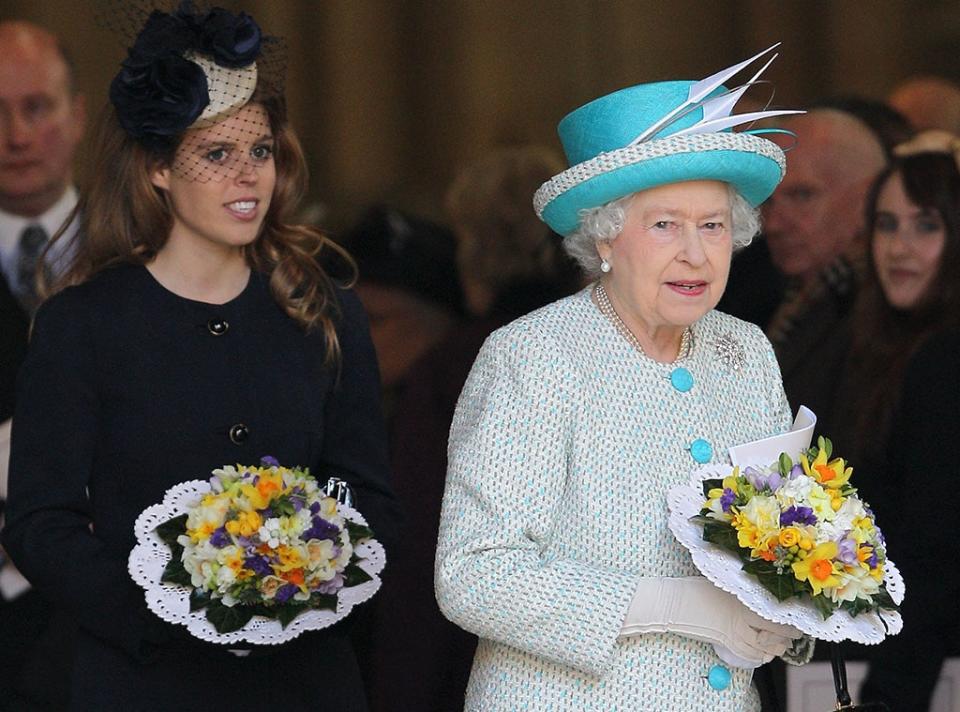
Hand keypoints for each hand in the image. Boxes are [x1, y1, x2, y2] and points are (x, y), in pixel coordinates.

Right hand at [621, 576, 800, 667]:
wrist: (673, 602)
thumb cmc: (693, 588)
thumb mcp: (721, 583)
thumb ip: (741, 589)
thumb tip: (758, 592)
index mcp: (742, 598)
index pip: (775, 612)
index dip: (789, 619)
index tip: (796, 618)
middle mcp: (741, 616)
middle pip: (774, 631)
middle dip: (787, 635)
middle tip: (794, 634)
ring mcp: (733, 631)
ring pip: (763, 646)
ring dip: (775, 647)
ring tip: (781, 645)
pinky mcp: (724, 641)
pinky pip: (748, 653)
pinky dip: (759, 656)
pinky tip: (763, 654)